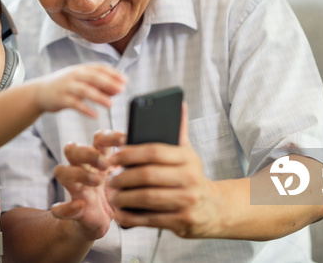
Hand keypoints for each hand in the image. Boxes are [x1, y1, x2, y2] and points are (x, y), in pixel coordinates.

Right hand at [33, 64, 126, 117]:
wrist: (39, 92)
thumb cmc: (65, 86)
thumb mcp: (80, 81)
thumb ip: (98, 85)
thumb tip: (117, 89)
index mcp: (81, 69)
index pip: (99, 68)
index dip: (113, 74)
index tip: (125, 80)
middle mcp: (74, 75)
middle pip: (93, 77)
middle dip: (108, 83)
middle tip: (121, 90)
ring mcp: (67, 86)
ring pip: (85, 90)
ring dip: (99, 96)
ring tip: (110, 104)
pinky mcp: (60, 99)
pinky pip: (75, 104)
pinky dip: (85, 109)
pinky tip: (94, 114)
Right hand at [50, 130, 125, 240]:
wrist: (96, 226)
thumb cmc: (114, 197)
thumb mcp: (126, 180)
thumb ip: (132, 167)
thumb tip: (150, 152)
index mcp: (98, 159)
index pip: (98, 138)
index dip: (109, 135)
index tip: (125, 140)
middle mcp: (83, 170)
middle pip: (73, 148)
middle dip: (88, 152)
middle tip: (105, 162)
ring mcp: (75, 190)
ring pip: (62, 171)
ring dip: (78, 173)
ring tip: (97, 181)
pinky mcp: (71, 211)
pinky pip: (59, 208)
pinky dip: (66, 207)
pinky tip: (79, 206)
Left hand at [106, 103, 222, 237]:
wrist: (213, 208)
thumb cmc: (191, 176)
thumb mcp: (188, 153)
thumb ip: (179, 131)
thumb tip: (179, 103)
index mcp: (187, 158)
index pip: (154, 151)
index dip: (129, 154)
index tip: (112, 157)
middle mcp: (190, 178)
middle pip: (147, 175)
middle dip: (123, 178)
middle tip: (109, 179)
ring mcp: (187, 200)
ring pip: (148, 198)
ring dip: (125, 198)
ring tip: (112, 196)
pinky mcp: (183, 221)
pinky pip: (152, 219)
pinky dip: (133, 218)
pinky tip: (121, 214)